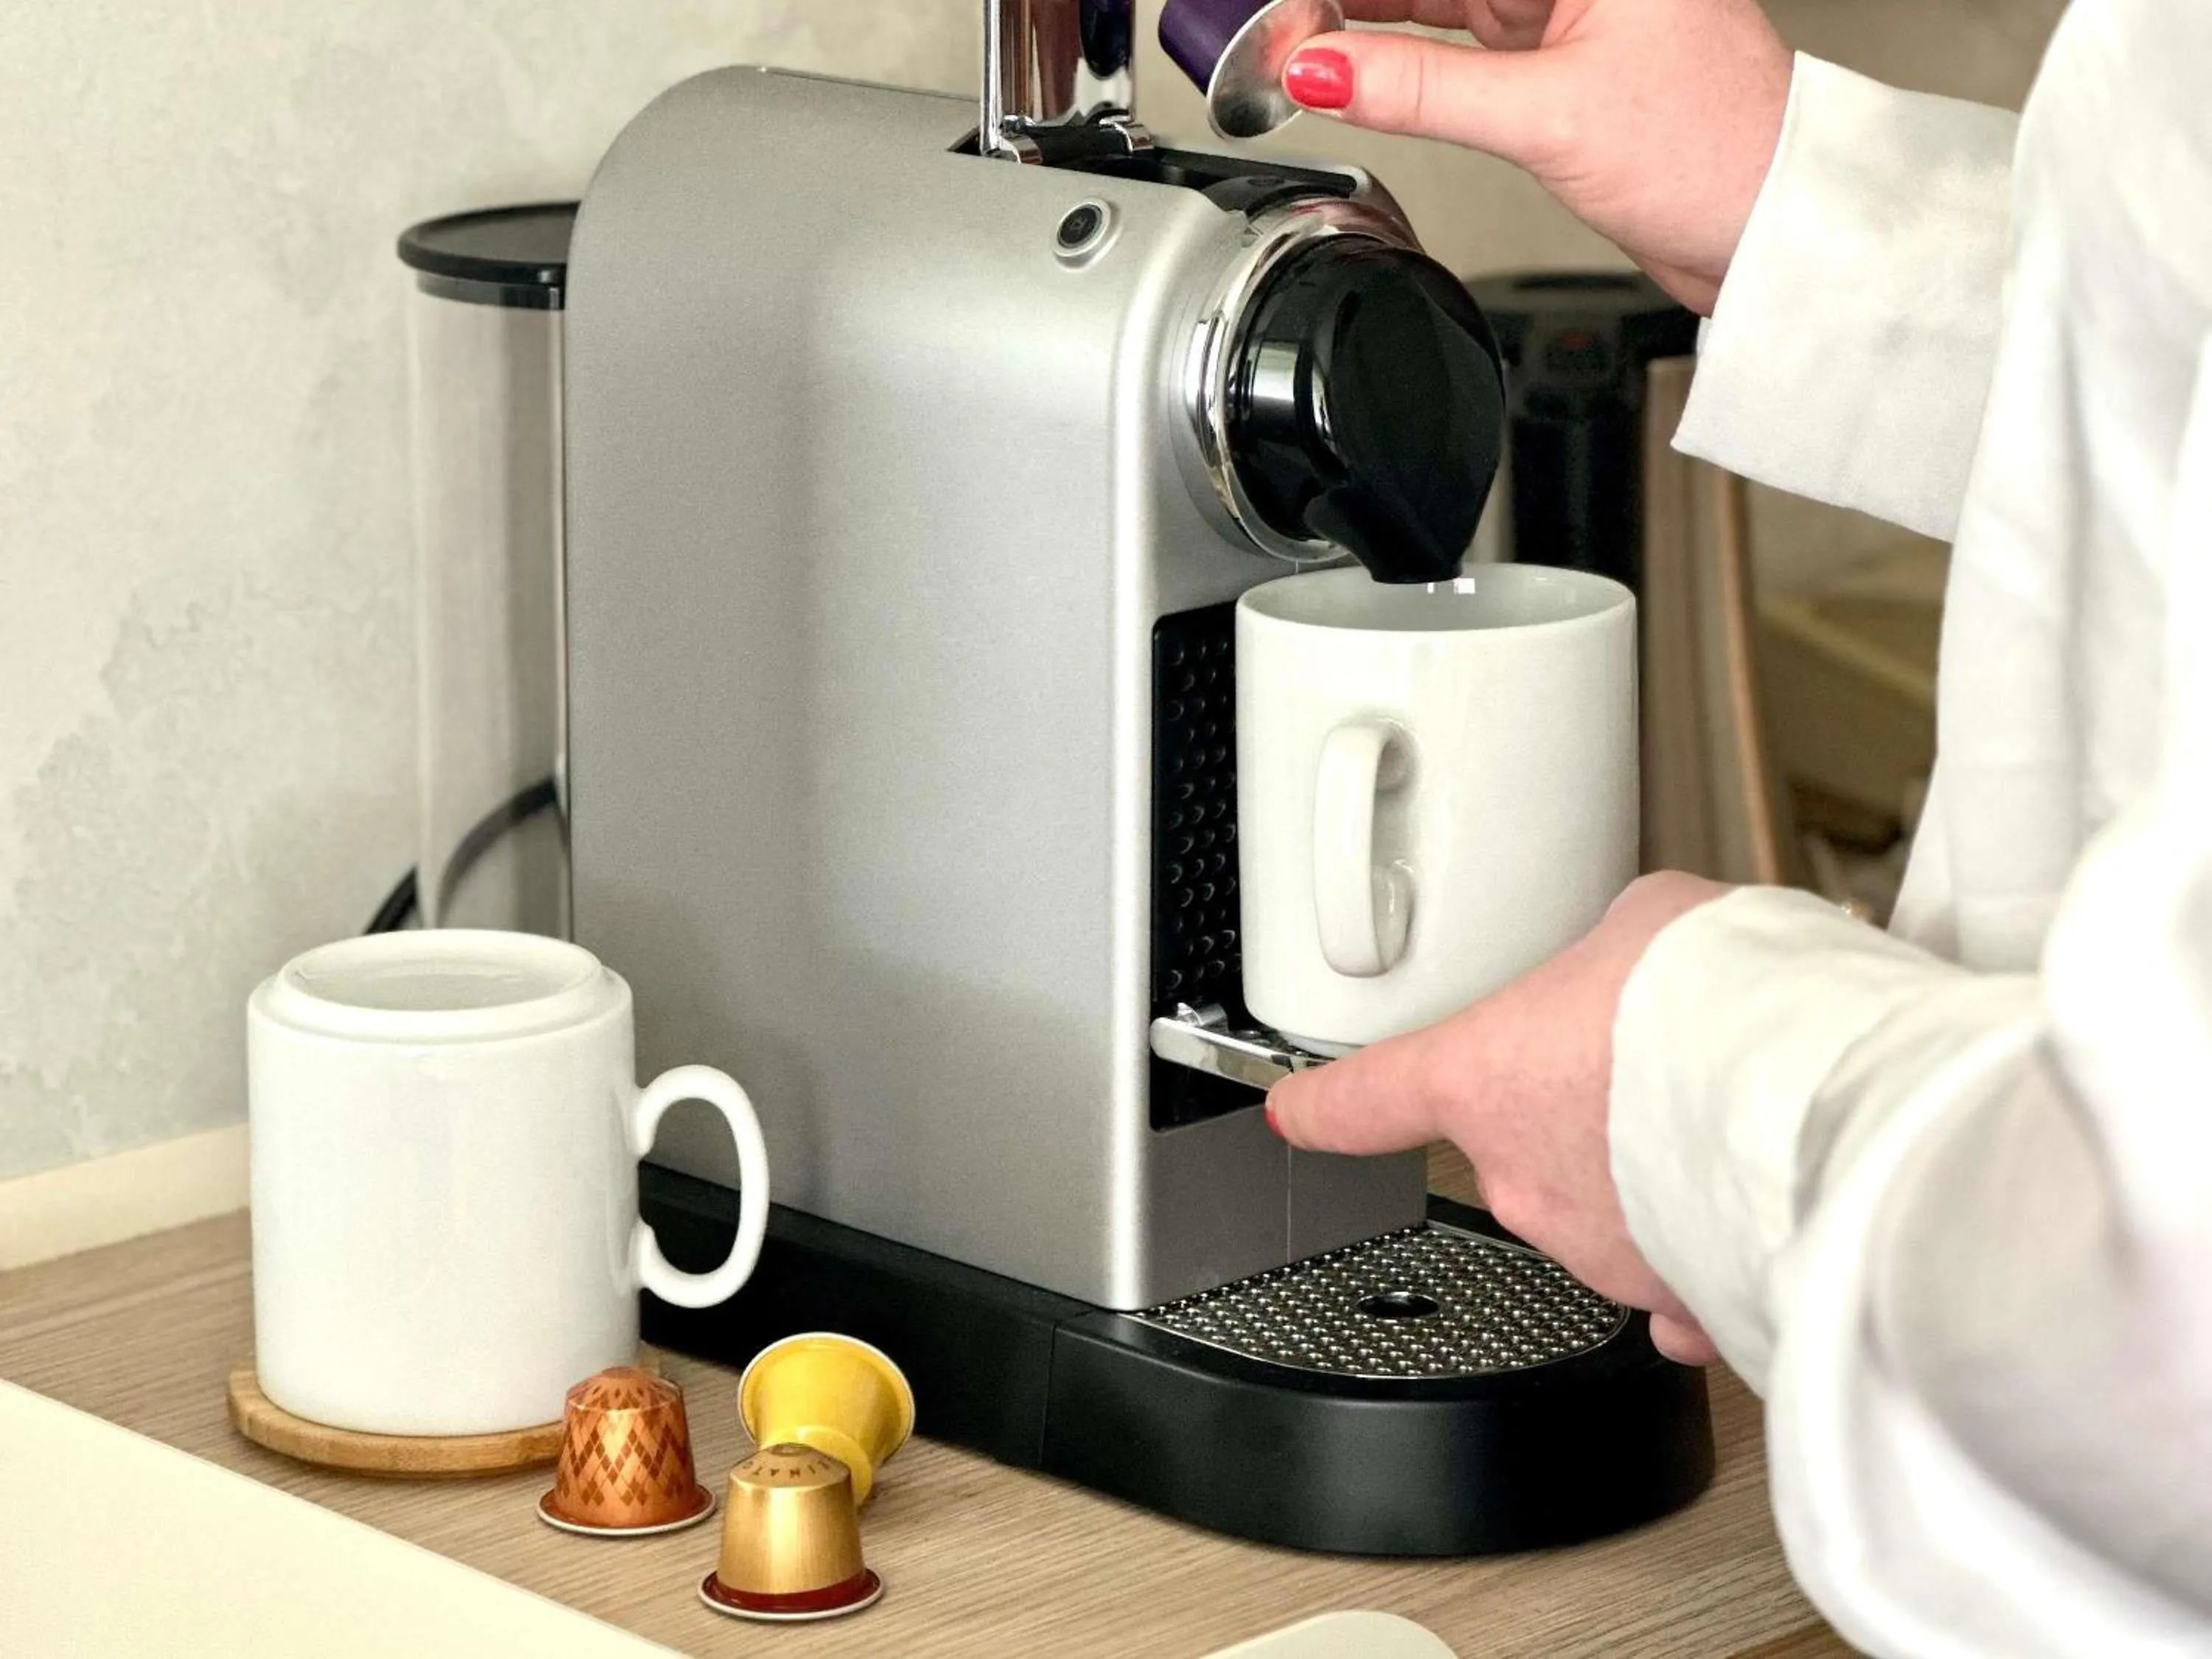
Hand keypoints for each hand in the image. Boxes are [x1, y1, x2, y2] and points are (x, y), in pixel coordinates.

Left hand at [1265, 871, 1732, 1363]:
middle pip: (1528, 1146)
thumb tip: (1647, 969)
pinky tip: (1741, 1225)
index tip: (1301, 1113)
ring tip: (1736, 1117)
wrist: (1818, 1099)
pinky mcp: (1683, 1298)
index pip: (1369, 1099)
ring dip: (1658, 1174)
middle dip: (1590, 1112)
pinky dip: (1701, 1258)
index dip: (1329, 1105)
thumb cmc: (1724, 1003)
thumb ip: (1619, 956)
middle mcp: (1525, 1180)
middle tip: (1670, 1062)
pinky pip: (1675, 1285)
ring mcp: (1600, 1251)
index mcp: (1483, 1079)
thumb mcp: (1650, 923)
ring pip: (1610, 1210)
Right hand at [1281, 1, 1794, 313]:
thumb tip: (1323, 65)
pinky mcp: (1560, 65)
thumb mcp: (1547, 114)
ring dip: (1369, 19)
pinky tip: (1349, 61)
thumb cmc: (1720, 152)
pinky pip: (1460, 42)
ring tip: (1295, 39)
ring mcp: (1570, 12)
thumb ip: (1422, 88)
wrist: (1774, 232)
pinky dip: (1403, 56)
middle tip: (1279, 21)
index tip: (1291, 4)